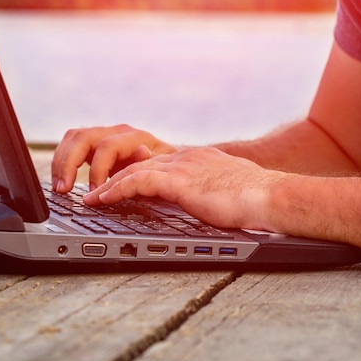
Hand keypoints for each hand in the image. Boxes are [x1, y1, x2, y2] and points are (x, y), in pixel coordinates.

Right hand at [51, 124, 177, 192]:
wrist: (170, 168)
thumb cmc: (168, 173)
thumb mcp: (165, 172)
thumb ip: (152, 163)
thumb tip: (141, 152)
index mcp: (136, 138)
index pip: (107, 147)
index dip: (97, 171)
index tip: (94, 194)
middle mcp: (119, 132)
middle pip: (83, 137)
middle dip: (69, 164)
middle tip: (63, 189)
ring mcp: (106, 135)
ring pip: (74, 137)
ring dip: (62, 162)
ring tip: (59, 187)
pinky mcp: (97, 145)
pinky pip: (72, 144)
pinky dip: (63, 161)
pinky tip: (61, 181)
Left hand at [83, 147, 284, 229]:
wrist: (270, 196)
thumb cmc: (256, 198)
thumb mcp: (226, 189)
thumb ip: (209, 191)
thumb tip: (208, 202)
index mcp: (195, 159)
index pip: (154, 162)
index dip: (131, 173)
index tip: (116, 185)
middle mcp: (184, 158)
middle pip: (137, 162)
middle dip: (112, 177)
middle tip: (94, 191)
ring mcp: (181, 167)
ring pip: (132, 170)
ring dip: (107, 186)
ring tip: (90, 199)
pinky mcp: (180, 181)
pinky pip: (138, 180)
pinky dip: (117, 189)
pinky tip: (103, 199)